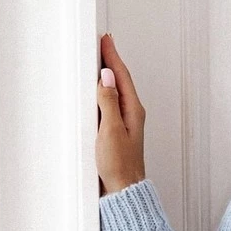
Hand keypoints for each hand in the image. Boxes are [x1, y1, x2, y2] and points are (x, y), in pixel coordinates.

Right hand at [96, 33, 146, 195]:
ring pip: (115, 91)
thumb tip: (106, 77)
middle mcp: (131, 114)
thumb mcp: (110, 130)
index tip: (105, 39)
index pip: (121, 76)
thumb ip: (108, 102)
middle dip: (110, 61)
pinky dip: (103, 93)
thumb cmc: (119, 166)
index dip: (112, 56)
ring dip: (107, 75)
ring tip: (99, 60)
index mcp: (133, 110)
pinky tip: (97, 92)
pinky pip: (110, 105)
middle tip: (102, 43)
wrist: (123, 191)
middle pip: (119, 80)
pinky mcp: (116, 132)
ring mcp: (124, 123)